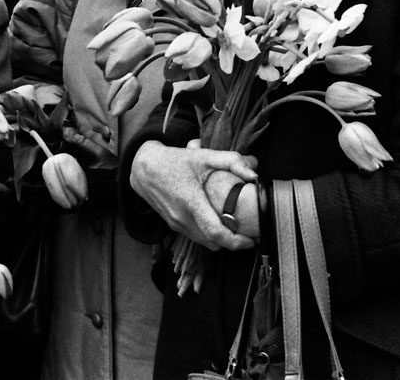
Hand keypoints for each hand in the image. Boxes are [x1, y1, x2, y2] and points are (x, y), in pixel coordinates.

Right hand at [130, 141, 257, 250]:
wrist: (144, 168)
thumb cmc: (175, 161)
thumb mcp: (204, 156)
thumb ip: (232, 161)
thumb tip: (255, 175)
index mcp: (191, 202)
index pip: (215, 233)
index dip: (236, 242)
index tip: (250, 241)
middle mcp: (182, 218)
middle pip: (213, 243)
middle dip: (233, 243)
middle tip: (248, 235)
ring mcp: (176, 224)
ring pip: (204, 242)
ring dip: (220, 241)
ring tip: (236, 230)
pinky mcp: (173, 226)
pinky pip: (195, 237)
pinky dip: (208, 236)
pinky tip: (217, 223)